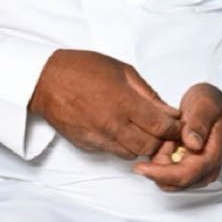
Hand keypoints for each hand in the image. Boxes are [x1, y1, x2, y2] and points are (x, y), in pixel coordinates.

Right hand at [29, 49, 180, 158]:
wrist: (45, 80)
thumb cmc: (81, 68)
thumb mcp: (120, 69)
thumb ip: (147, 92)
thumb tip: (169, 111)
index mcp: (124, 102)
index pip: (161, 127)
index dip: (174, 129)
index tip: (176, 125)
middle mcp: (113, 123)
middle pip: (150, 146)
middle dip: (160, 139)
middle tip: (160, 129)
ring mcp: (99, 136)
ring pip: (132, 153)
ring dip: (140, 144)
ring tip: (138, 130)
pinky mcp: (87, 144)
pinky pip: (113, 152)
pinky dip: (121, 145)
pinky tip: (118, 130)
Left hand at [134, 82, 221, 190]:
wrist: (211, 105)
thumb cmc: (210, 103)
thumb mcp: (205, 104)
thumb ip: (199, 123)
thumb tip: (193, 144)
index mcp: (212, 156)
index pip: (186, 175)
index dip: (163, 174)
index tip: (142, 167)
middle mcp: (206, 169)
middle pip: (176, 183)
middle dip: (158, 167)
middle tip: (157, 140)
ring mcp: (197, 171)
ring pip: (170, 180)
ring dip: (159, 163)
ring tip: (165, 137)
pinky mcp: (187, 168)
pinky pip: (167, 173)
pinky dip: (160, 160)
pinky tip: (164, 142)